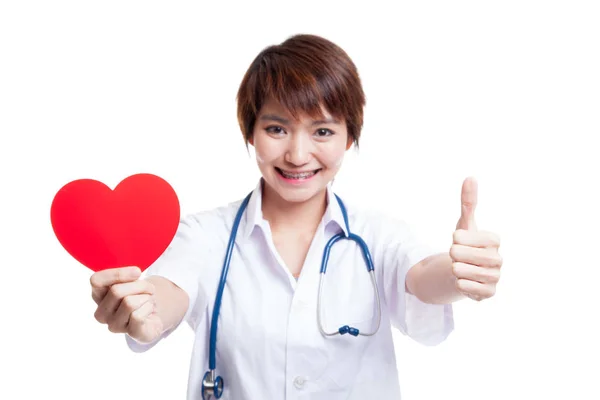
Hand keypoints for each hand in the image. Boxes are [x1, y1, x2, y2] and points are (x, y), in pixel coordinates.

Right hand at [90, 266, 163, 343]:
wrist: (154, 313)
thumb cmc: (139, 295)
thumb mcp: (132, 281)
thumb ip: (127, 277)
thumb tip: (135, 273)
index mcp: (98, 296)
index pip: (96, 281)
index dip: (117, 274)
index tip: (137, 272)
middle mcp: (102, 314)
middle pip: (116, 291)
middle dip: (139, 285)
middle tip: (148, 288)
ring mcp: (114, 326)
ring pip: (129, 303)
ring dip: (146, 297)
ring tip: (147, 300)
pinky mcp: (131, 333)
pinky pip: (138, 316)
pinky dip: (149, 307)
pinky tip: (149, 310)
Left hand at [450, 177, 502, 300]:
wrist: (464, 272)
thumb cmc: (465, 245)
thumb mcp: (464, 224)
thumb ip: (468, 203)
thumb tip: (470, 178)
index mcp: (494, 241)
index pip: (464, 237)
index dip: (456, 238)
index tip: (457, 239)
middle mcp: (498, 259)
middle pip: (461, 255)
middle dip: (453, 255)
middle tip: (457, 256)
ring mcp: (495, 277)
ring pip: (462, 272)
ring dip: (455, 269)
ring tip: (459, 267)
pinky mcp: (489, 294)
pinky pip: (465, 288)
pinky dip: (459, 284)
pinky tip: (462, 280)